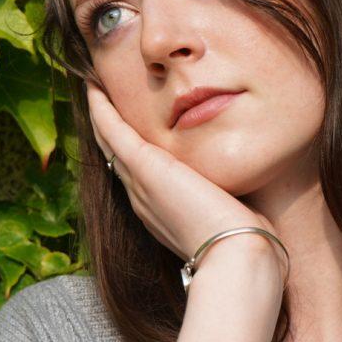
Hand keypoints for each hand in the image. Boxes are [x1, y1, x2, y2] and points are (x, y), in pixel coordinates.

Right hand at [84, 80, 286, 279]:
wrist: (236, 255)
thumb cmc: (244, 242)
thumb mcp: (233, 216)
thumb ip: (230, 200)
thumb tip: (247, 193)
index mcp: (161, 212)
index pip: (139, 174)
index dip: (129, 149)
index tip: (126, 125)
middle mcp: (143, 199)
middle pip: (117, 156)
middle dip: (108, 127)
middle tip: (98, 96)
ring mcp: (140, 184)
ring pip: (109, 142)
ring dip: (100, 114)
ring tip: (93, 86)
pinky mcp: (145, 169)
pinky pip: (113, 132)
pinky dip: (102, 109)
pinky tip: (94, 88)